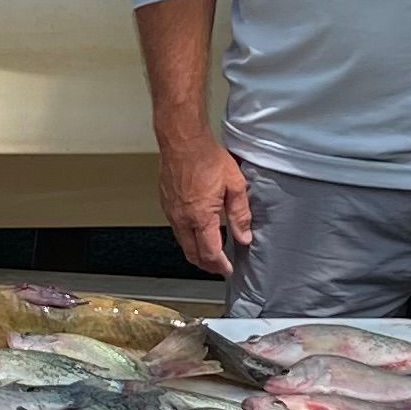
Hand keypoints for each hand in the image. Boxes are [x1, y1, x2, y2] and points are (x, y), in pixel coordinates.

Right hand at [158, 126, 251, 277]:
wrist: (182, 140)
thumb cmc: (207, 157)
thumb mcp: (235, 185)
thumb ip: (240, 215)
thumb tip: (244, 237)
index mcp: (201, 217)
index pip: (210, 253)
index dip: (220, 265)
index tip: (228, 269)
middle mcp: (183, 219)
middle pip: (193, 254)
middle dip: (207, 265)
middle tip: (219, 267)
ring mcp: (172, 212)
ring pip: (183, 243)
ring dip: (196, 253)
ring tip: (210, 253)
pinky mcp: (166, 204)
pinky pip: (176, 229)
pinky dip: (187, 238)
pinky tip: (198, 232)